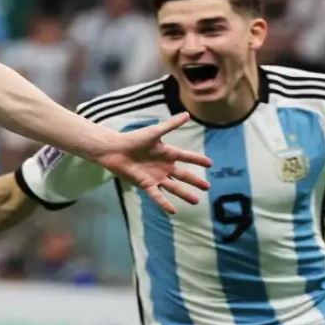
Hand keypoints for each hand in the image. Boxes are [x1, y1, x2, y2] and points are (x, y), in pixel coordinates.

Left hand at [94, 113, 211, 214]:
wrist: (114, 150)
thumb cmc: (133, 139)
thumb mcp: (154, 132)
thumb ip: (171, 125)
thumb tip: (187, 114)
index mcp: (167, 153)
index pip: (186, 156)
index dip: (198, 160)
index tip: (210, 164)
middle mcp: (163, 166)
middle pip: (183, 175)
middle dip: (195, 181)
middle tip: (208, 187)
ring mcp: (155, 176)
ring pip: (173, 187)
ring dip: (185, 194)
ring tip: (196, 201)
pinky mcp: (145, 184)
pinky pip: (157, 195)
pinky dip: (164, 203)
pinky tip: (173, 211)